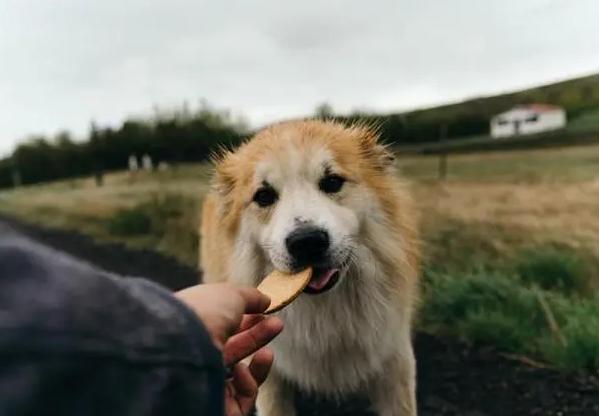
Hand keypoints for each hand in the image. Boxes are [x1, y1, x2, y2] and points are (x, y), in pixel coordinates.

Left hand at [176, 283, 283, 415]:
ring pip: (241, 378)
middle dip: (258, 337)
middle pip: (234, 350)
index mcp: (194, 330)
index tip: (266, 311)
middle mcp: (197, 357)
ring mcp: (205, 382)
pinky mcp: (215, 406)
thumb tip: (265, 300)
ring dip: (259, 366)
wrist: (180, 346)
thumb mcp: (230, 295)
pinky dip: (247, 384)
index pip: (225, 328)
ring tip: (266, 354)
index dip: (248, 319)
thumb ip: (250, 297)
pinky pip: (241, 399)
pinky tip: (240, 371)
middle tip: (277, 325)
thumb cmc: (200, 315)